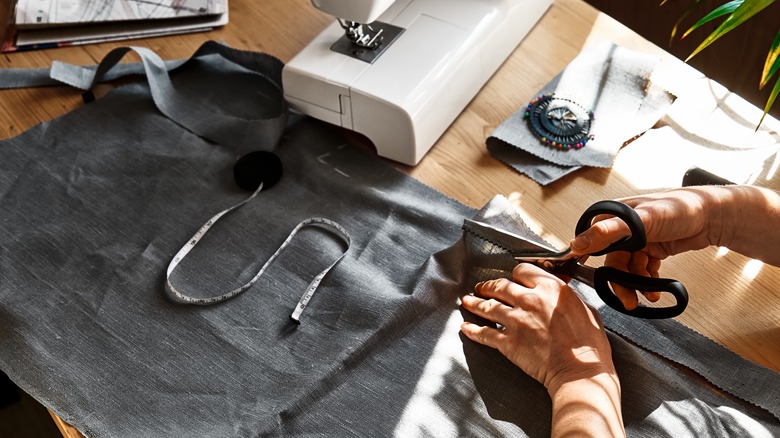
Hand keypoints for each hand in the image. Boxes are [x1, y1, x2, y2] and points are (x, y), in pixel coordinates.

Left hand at [461, 263, 624, 435]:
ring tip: (468, 301)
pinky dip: (472, 330)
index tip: (512, 278)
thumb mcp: (586, 309)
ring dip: (475, 303)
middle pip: (500, 286)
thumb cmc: (589, 345)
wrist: (581, 372)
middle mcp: (530, 300)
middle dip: (488, 286)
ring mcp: (516, 320)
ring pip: (487, 306)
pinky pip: (484, 333)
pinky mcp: (508, 342)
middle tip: (482, 287)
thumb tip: (561, 292)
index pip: (522, 271)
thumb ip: (567, 297)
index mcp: (551, 288)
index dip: (515, 275)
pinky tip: (466, 328)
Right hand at [568, 188, 714, 309]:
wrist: (713, 216)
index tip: (592, 279)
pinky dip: (647, 280)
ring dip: (637, 284)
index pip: (593, 242)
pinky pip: (642, 270)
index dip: (591, 262)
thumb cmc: (680, 208)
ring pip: (628, 268)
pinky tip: (654, 287)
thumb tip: (578, 243)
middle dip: (621, 282)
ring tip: (649, 294)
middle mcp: (623, 228)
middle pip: (613, 261)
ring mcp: (637, 239)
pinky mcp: (650, 249)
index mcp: (614, 216)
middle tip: (628, 299)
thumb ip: (608, 232)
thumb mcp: (641, 219)